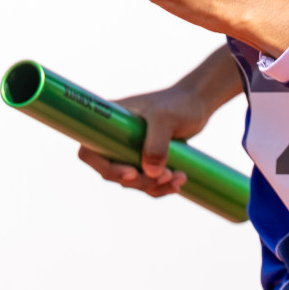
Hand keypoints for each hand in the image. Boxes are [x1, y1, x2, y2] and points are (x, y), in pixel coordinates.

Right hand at [76, 84, 214, 197]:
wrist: (198, 103)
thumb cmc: (179, 103)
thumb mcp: (165, 118)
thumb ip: (156, 142)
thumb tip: (150, 172)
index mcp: (109, 122)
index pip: (91, 151)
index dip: (106, 167)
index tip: (132, 173)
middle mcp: (115, 138)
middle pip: (113, 172)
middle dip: (139, 180)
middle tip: (166, 175)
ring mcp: (129, 150)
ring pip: (131, 181)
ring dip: (154, 185)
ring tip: (179, 177)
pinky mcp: (145, 160)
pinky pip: (146, 182)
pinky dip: (160, 186)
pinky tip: (179, 182)